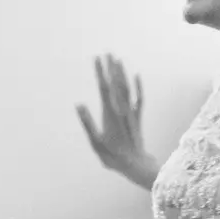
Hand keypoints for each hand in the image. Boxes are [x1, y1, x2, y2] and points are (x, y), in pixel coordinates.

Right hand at [76, 54, 150, 175]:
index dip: (100, 72)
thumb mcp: (96, 142)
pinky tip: (137, 76)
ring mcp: (131, 113)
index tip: (96, 59)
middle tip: (106, 53)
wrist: (136, 165)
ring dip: (122, 73)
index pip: (104, 88)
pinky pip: (139, 98)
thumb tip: (79, 105)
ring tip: (117, 59)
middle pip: (116, 84)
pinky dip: (138, 86)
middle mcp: (122, 110)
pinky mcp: (138, 118)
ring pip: (127, 88)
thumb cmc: (113, 157)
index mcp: (110, 114)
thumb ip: (88, 123)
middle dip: (110, 68)